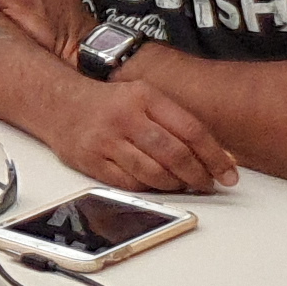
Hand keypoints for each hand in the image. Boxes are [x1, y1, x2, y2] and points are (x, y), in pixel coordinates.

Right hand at [46, 72, 241, 194]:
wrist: (58, 104)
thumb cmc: (108, 105)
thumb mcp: (144, 98)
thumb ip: (176, 122)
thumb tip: (217, 154)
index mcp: (144, 97)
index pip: (191, 130)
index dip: (215, 156)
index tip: (228, 173)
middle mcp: (124, 117)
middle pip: (174, 154)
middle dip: (198, 175)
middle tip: (208, 183)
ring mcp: (105, 140)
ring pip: (153, 173)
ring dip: (175, 184)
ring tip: (183, 184)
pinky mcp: (91, 160)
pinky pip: (129, 183)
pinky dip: (148, 188)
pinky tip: (155, 184)